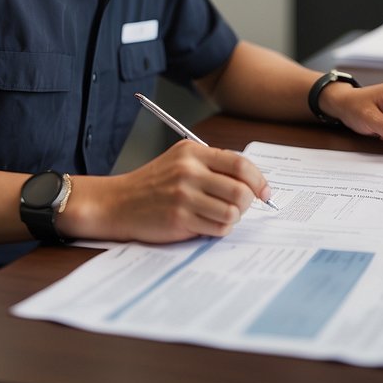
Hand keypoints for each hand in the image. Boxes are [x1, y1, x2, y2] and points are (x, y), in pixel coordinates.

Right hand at [70, 142, 271, 243]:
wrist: (118, 203)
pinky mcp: (179, 219)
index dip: (258, 180)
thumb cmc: (153, 184)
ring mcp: (184, 196)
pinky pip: (217, 228)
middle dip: (247, 202)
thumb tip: (251, 181)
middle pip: (240, 190)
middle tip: (239, 207)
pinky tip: (207, 225)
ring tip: (220, 216)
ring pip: (232, 212)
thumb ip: (212, 165)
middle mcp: (189, 172)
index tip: (264, 192)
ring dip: (232, 218)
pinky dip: (219, 229)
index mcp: (193, 153)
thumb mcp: (180, 161)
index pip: (240, 164)